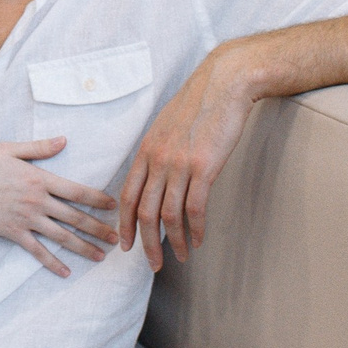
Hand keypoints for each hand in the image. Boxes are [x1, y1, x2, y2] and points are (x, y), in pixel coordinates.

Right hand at [0, 139, 118, 276]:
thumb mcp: (9, 149)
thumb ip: (39, 147)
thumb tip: (64, 140)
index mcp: (39, 179)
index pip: (76, 191)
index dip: (97, 199)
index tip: (113, 205)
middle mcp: (37, 201)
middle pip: (75, 217)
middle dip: (98, 228)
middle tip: (116, 237)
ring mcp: (26, 219)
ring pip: (62, 236)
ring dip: (83, 247)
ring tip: (101, 256)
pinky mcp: (13, 233)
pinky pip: (38, 251)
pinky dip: (53, 263)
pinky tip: (65, 272)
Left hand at [117, 52, 255, 267]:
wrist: (223, 84)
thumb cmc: (197, 104)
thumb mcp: (166, 126)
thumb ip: (157, 151)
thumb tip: (154, 175)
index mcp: (146, 150)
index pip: (127, 195)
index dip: (124, 223)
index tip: (125, 243)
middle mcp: (157, 160)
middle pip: (144, 211)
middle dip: (145, 242)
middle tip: (151, 263)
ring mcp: (180, 164)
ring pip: (168, 214)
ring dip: (173, 240)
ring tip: (178, 256)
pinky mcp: (204, 167)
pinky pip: (195, 207)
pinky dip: (195, 228)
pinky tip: (198, 240)